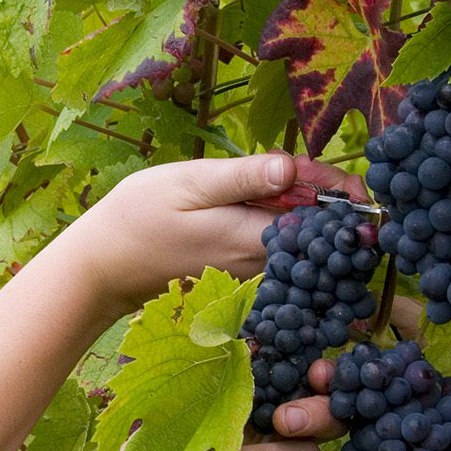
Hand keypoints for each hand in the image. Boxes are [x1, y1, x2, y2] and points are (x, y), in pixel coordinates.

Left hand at [25, 364, 346, 450]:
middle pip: (317, 423)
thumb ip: (199, 384)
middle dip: (315, 415)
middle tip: (286, 419)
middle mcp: (258, 439)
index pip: (288, 382)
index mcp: (238, 404)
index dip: (313, 376)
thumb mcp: (159, 414)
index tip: (316, 371)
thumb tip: (233, 343)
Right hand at [44, 153, 367, 317]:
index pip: (321, 219)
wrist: (102, 266)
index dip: (340, 193)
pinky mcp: (239, 281)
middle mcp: (260, 266)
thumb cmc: (138, 216)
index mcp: (253, 239)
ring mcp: (250, 278)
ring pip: (300, 248)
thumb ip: (242, 177)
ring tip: (300, 188)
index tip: (348, 178)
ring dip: (309, 220)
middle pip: (318, 238)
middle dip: (332, 208)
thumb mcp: (188, 183)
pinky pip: (280, 259)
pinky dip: (288, 237)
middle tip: (324, 178)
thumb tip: (290, 168)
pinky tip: (274, 214)